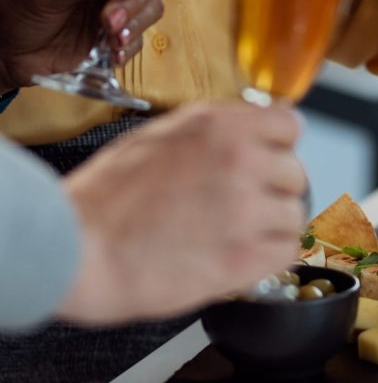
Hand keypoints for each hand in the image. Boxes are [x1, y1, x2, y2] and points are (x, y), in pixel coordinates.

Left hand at [0, 0, 161, 91]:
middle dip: (132, 2)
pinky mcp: (115, 32)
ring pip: (149, 6)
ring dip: (135, 24)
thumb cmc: (15, 8)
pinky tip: (113, 54)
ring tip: (111, 39)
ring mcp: (114, 3)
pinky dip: (130, 46)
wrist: (3, 52)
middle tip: (108, 20)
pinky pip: (139, 37)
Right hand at [59, 100, 306, 323]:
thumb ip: (214, 130)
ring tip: (236, 234)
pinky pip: (286, 252)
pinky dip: (269, 257)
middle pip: (295, 172)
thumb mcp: (161, 134)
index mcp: (222, 126)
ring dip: (271, 226)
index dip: (278, 146)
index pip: (289, 125)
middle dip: (272, 189)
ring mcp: (246, 209)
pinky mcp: (244, 256)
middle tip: (242, 204)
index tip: (267, 159)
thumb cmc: (107, 196)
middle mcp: (242, 160)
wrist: (77, 247)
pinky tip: (241, 256)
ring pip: (294, 214)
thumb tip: (250, 130)